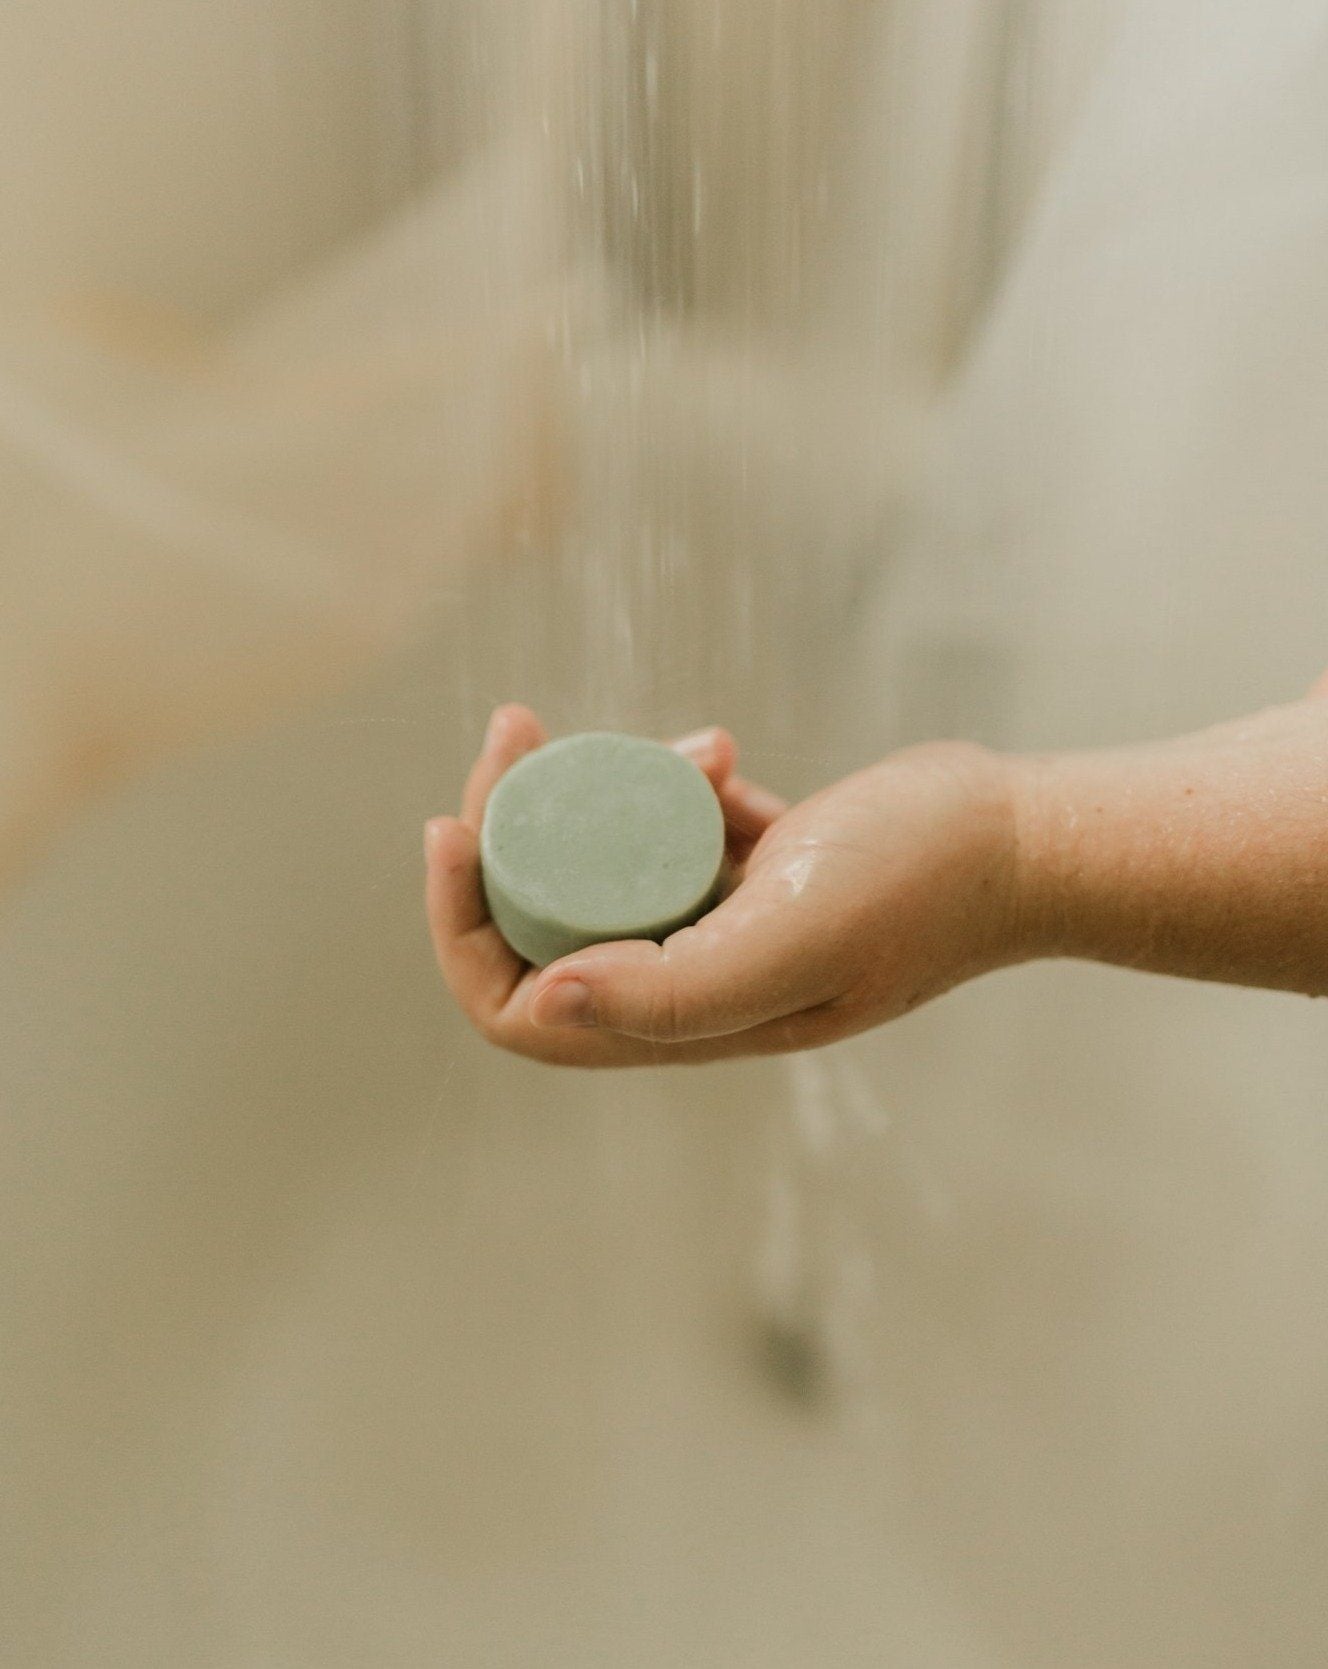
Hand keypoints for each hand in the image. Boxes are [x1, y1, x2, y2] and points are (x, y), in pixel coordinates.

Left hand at [425, 705, 1021, 1065]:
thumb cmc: (917, 887)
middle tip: (516, 729)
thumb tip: (541, 999)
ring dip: (605, 792)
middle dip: (510, 827)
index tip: (453, 822)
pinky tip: (722, 753)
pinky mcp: (752, 875)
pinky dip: (679, 785)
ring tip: (676, 744)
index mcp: (679, 1023)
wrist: (1017, 840)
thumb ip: (673, 991)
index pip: (518, 1004)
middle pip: (545, 920)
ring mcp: (719, 928)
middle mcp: (688, 985)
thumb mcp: (790, 937)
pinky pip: (673, 830)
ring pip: (605, 866)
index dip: (460, 924)